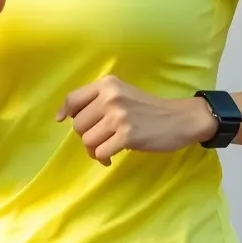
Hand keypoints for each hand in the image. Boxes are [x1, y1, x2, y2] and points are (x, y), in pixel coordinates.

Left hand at [56, 76, 216, 166]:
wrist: (179, 119)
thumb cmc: (149, 108)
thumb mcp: (123, 94)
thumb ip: (98, 100)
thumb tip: (65, 116)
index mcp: (108, 84)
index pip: (73, 98)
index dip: (64, 111)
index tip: (62, 120)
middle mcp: (111, 97)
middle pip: (78, 124)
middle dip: (86, 136)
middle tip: (100, 139)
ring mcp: (119, 116)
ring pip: (87, 141)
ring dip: (94, 149)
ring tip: (107, 148)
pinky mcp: (127, 135)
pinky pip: (101, 152)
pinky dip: (103, 158)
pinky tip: (111, 157)